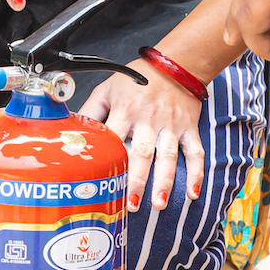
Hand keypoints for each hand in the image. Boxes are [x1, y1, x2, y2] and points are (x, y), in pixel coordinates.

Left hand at [80, 59, 203, 212]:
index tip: (103, 183)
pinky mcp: (189, 127)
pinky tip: (194, 193)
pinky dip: (197, 173)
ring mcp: (171, 125)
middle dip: (138, 180)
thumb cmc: (138, 78)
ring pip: (168, 156)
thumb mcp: (108, 89)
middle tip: (131, 205)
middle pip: (143, 153)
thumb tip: (72, 132)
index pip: (115, 138)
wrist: (174, 64)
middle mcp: (148, 119)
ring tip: (159, 205)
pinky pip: (195, 152)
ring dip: (165, 182)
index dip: (109, 160)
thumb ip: (90, 111)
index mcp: (125, 110)